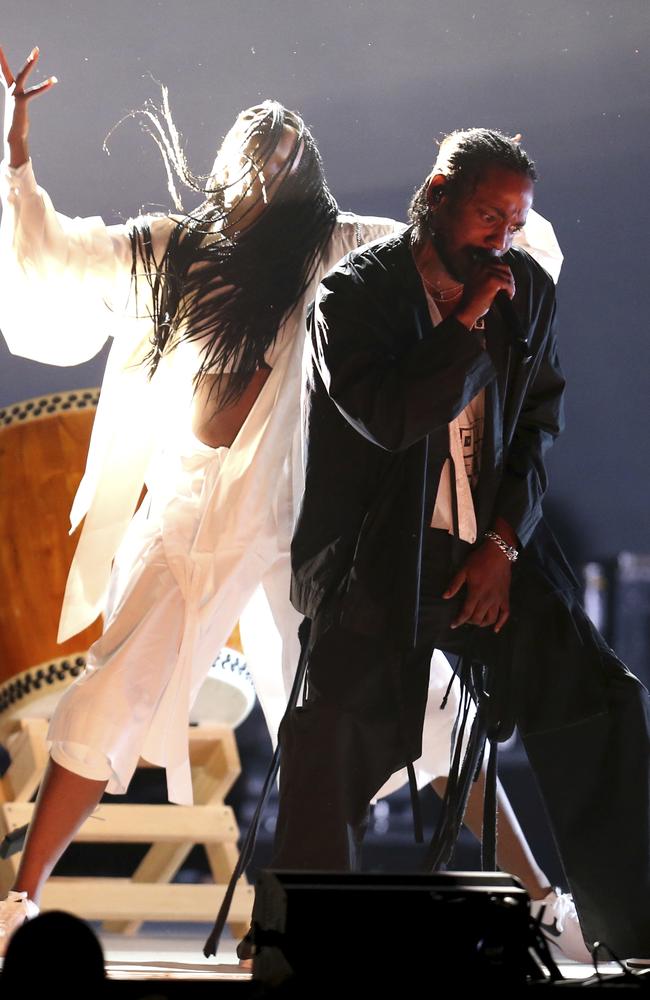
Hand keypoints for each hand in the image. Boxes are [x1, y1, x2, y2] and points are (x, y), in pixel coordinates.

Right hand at [0, 46, 56, 166]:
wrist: (13, 136)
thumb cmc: (18, 126)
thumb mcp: (18, 111)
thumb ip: (18, 105)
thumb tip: (19, 108)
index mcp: (9, 90)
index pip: (2, 72)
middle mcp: (10, 90)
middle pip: (5, 69)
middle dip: (1, 56)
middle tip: (1, 44)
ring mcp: (14, 95)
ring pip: (23, 74)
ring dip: (30, 61)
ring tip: (36, 50)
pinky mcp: (21, 102)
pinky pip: (34, 92)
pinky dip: (44, 86)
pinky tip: (53, 81)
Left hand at [443, 540, 511, 632]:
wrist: (498, 553)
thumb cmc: (479, 560)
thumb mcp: (463, 570)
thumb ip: (454, 584)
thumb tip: (445, 596)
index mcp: (476, 592)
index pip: (466, 612)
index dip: (458, 620)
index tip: (453, 625)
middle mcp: (487, 599)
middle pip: (478, 618)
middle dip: (469, 621)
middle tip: (464, 618)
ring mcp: (498, 599)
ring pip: (491, 619)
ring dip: (482, 623)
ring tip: (476, 621)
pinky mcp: (505, 597)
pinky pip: (505, 613)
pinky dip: (501, 623)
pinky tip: (495, 629)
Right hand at [454, 259, 514, 331]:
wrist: (467, 310)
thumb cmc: (472, 299)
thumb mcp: (477, 281)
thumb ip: (486, 274)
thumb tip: (505, 272)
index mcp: (477, 264)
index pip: (496, 261)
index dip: (503, 271)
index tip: (505, 281)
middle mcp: (481, 265)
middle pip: (504, 267)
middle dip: (509, 278)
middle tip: (509, 288)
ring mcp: (487, 272)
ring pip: (507, 276)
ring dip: (510, 285)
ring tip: (508, 293)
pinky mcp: (492, 281)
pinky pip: (507, 284)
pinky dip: (510, 290)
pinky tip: (508, 296)